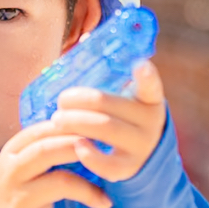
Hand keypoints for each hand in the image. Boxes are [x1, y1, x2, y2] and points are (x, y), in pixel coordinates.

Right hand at [0, 122, 112, 207]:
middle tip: (104, 154)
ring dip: (88, 189)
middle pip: (47, 151)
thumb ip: (48, 140)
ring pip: (59, 184)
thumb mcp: (24, 158)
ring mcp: (18, 202)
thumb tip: (89, 120)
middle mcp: (12, 174)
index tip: (96, 130)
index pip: (43, 130)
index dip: (73, 126)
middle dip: (80, 148)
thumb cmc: (22, 184)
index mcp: (12, 152)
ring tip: (104, 199)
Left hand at [49, 59, 166, 182]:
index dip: (146, 76)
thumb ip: (107, 79)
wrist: (135, 163)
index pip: (151, 86)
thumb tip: (84, 38)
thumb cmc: (118, 122)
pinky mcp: (128, 169)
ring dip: (77, 122)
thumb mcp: (120, 101)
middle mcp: (150, 122)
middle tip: (61, 100)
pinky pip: (107, 162)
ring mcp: (141, 147)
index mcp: (148, 101)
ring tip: (57, 119)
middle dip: (81, 101)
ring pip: (106, 129)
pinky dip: (90, 153)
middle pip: (111, 105)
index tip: (140, 64)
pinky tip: (75, 145)